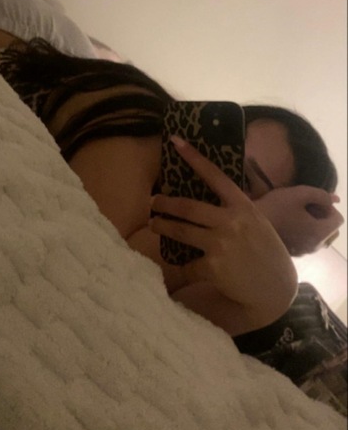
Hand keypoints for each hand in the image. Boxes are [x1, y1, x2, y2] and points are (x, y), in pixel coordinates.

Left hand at [149, 136, 297, 325]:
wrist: (275, 289)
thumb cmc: (264, 252)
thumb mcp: (256, 223)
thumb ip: (235, 209)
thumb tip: (209, 196)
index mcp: (243, 207)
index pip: (215, 176)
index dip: (194, 157)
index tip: (175, 141)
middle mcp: (232, 221)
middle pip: (187, 206)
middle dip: (164, 203)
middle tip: (153, 202)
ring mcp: (221, 244)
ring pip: (180, 231)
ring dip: (161, 226)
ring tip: (154, 224)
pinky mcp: (213, 267)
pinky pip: (186, 264)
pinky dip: (180, 266)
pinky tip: (175, 268)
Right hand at [253, 186, 343, 255]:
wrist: (247, 225)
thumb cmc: (274, 208)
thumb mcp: (300, 193)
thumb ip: (322, 195)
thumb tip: (334, 200)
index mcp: (320, 233)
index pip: (338, 219)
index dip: (327, 206)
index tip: (309, 202)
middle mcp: (315, 247)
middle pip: (332, 231)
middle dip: (323, 218)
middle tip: (305, 208)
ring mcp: (302, 252)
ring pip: (319, 238)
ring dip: (313, 226)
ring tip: (296, 216)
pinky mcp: (291, 254)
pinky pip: (307, 243)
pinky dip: (304, 233)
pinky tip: (288, 224)